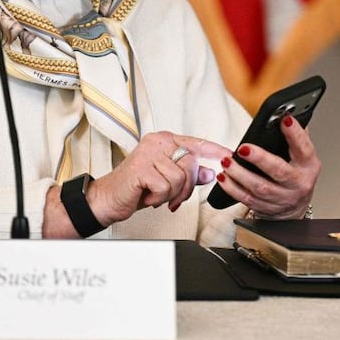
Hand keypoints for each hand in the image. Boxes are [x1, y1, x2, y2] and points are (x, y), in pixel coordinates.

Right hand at [86, 131, 232, 224]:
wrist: (108, 199)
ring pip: (180, 178)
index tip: (230, 156)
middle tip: (173, 198)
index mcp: (164, 140)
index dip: (215, 151)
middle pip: (191, 165)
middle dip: (186, 188)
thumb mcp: (167, 181)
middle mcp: (157, 142)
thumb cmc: (137, 188)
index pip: (196, 143)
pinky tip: (147, 196)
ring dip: (170, 195)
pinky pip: (166, 187)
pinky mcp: (142, 168)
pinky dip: (159, 198)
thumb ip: (189, 175)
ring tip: (155, 195)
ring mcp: (148, 153)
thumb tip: (211, 173)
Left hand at [215, 115, 319, 218]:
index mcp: (308, 166)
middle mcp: (297, 183)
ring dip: (240, 174)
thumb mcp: (303, 157)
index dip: (295, 134)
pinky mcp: (265, 207)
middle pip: (279, 171)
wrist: (294, 209)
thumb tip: (286, 113)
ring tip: (227, 161)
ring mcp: (281, 198)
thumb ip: (296, 136)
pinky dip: (232, 188)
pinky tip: (224, 177)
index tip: (284, 119)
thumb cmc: (296, 175)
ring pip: (259, 187)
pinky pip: (246, 199)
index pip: (304, 148)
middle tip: (244, 148)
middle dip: (260, 159)